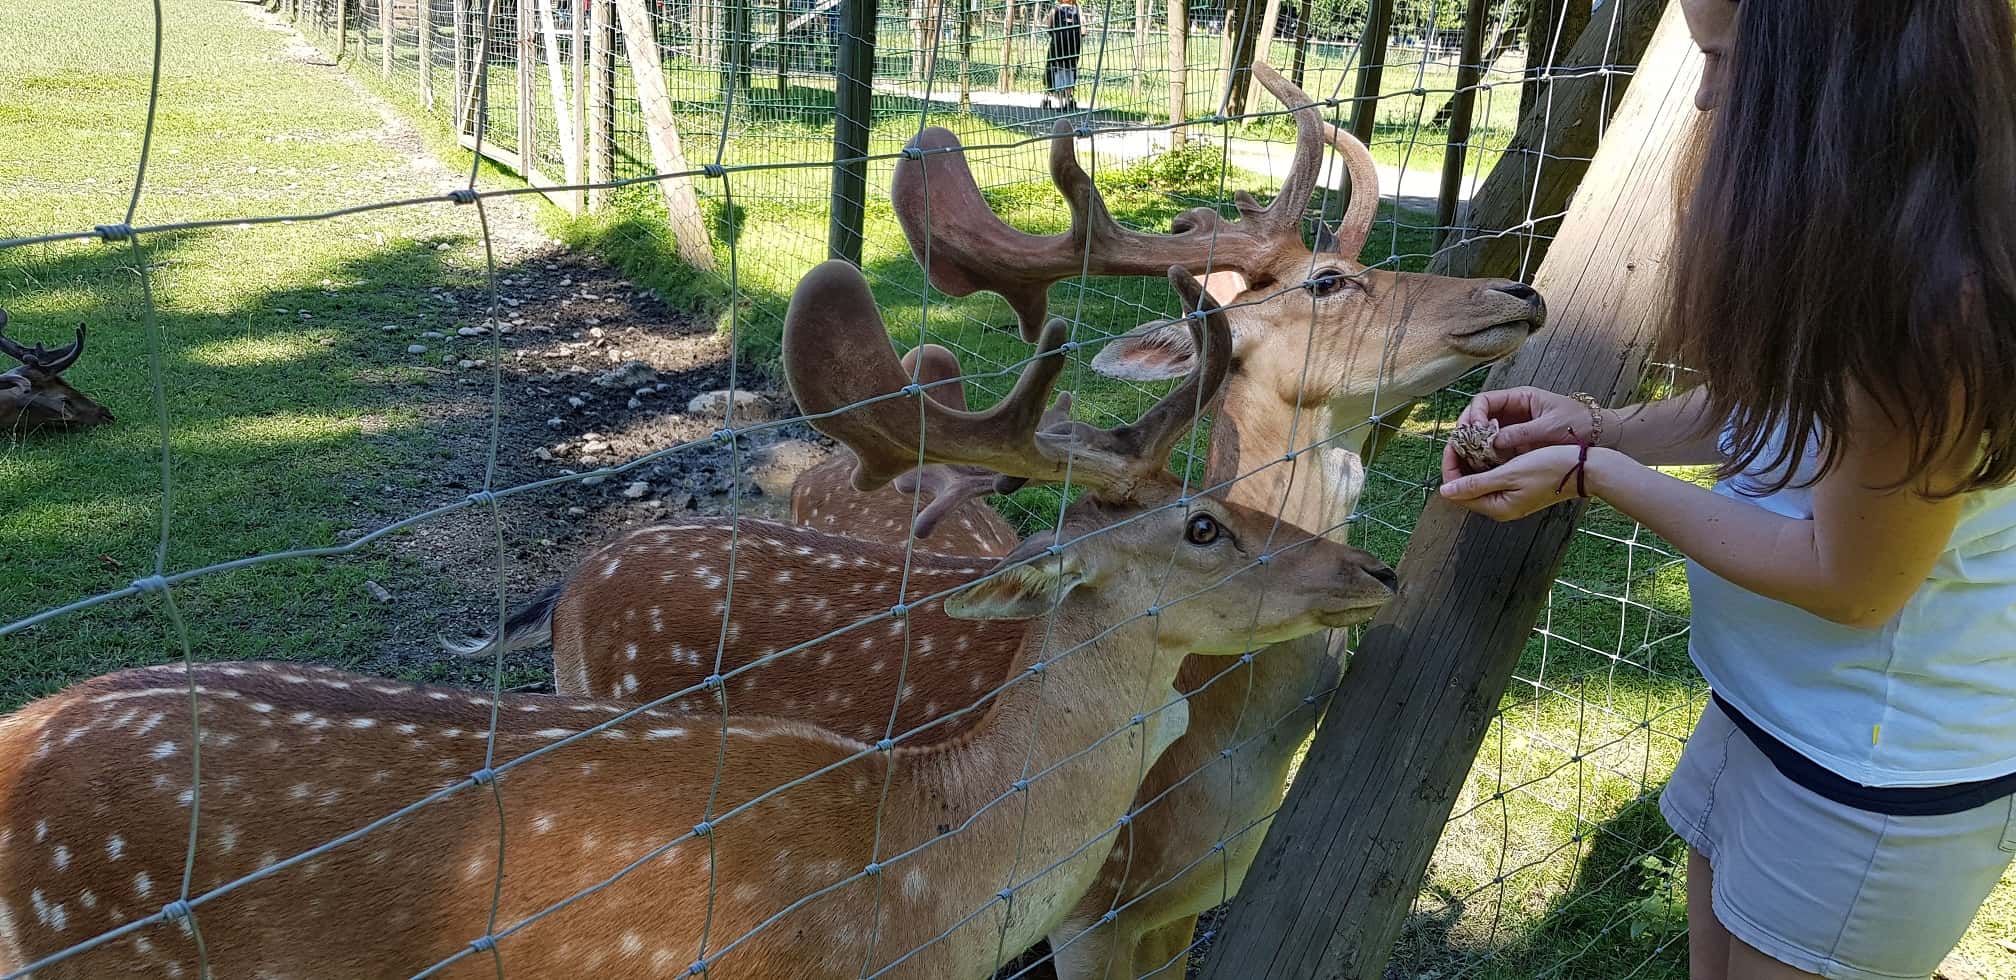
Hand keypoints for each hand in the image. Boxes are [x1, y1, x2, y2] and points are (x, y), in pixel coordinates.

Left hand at [1438, 444, 1589, 521]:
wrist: (1586, 469)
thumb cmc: (1551, 469)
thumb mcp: (1510, 474)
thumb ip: (1476, 483)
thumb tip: (1445, 492)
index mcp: (1497, 508)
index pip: (1457, 492)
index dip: (1450, 467)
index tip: (1452, 443)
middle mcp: (1501, 507)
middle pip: (1466, 486)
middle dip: (1460, 462)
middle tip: (1461, 437)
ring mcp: (1510, 498)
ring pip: (1479, 479)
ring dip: (1472, 460)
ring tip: (1472, 438)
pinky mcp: (1519, 489)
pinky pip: (1494, 477)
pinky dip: (1487, 462)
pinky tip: (1488, 446)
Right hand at [1456, 386, 1601, 458]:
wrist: (1602, 435)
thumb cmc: (1579, 424)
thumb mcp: (1549, 427)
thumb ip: (1520, 433)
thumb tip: (1492, 442)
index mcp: (1519, 398)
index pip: (1483, 401)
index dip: (1473, 415)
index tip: (1473, 431)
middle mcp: (1512, 412)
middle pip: (1477, 418)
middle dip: (1466, 432)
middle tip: (1459, 449)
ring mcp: (1514, 429)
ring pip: (1483, 436)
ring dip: (1473, 447)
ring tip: (1467, 461)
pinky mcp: (1518, 445)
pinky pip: (1494, 450)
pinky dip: (1486, 458)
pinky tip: (1482, 468)